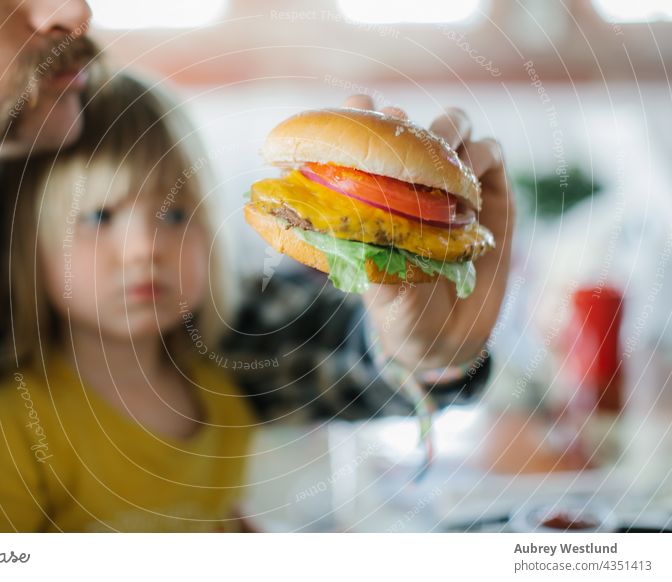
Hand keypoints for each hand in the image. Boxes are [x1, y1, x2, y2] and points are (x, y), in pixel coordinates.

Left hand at [343, 95, 514, 372]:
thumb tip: (337, 221)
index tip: (358, 103)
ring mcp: (456, 182)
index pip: (369, 136)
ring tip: (443, 162)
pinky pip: (493, 155)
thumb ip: (364, 248)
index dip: (362, 113)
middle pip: (415, 124)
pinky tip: (469, 186)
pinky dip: (482, 158)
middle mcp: (416, 178)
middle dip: (410, 121)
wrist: (447, 339)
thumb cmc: (400, 307)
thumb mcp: (374, 280)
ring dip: (449, 132)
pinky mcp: (492, 194)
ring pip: (457, 127)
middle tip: (404, 132)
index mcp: (380, 191)